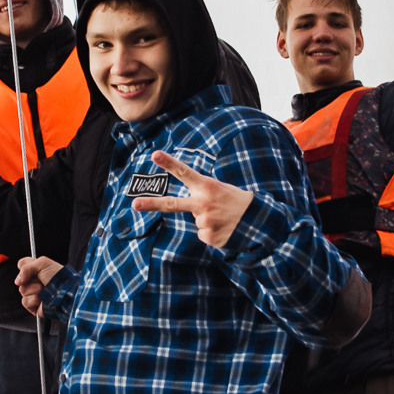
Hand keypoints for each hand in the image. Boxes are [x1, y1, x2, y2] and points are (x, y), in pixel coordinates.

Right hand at [15, 255, 62, 315]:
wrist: (65, 293)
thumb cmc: (58, 277)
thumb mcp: (43, 263)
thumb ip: (25, 267)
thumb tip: (17, 281)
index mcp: (36, 269)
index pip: (22, 265)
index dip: (24, 267)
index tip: (32, 269)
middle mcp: (34, 281)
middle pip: (20, 280)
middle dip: (31, 280)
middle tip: (42, 280)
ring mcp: (33, 293)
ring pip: (22, 291)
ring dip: (34, 290)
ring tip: (44, 290)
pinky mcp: (33, 305)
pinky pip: (25, 301)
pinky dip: (34, 300)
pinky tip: (42, 299)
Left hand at [130, 152, 254, 248]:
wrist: (259, 221)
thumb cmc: (235, 201)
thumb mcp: (220, 189)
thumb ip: (200, 195)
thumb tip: (187, 212)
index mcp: (207, 186)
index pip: (184, 172)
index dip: (168, 163)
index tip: (154, 155)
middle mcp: (203, 203)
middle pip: (172, 204)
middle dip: (151, 204)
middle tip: (134, 204)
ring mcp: (206, 222)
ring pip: (196, 222)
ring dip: (207, 220)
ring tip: (223, 217)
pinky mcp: (210, 238)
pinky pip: (204, 234)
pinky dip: (212, 232)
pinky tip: (225, 228)